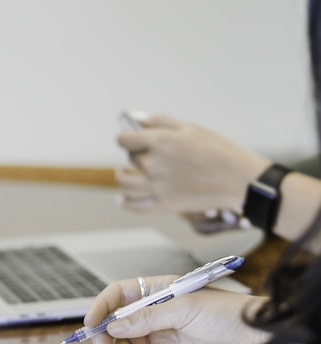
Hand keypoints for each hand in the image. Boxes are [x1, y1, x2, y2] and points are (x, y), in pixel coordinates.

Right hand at [84, 275, 277, 343]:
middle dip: (106, 335)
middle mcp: (157, 316)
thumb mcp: (184, 308)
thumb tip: (114, 326)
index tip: (90, 322)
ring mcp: (162, 339)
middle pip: (117, 324)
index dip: (102, 307)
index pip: (120, 295)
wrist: (259, 343)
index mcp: (159, 293)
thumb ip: (146, 318)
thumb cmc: (230, 314)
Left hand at [115, 115, 269, 212]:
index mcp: (160, 141)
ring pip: (125, 183)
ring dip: (122, 177)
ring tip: (123, 173)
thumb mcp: (190, 128)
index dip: (125, 137)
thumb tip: (136, 120)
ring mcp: (156, 187)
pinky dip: (125, 202)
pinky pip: (134, 206)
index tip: (127, 138)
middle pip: (131, 158)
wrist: (237, 179)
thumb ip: (159, 122)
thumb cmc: (217, 149)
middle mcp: (153, 164)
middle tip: (145, 153)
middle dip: (135, 153)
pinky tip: (123, 198)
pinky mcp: (163, 205)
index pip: (125, 139)